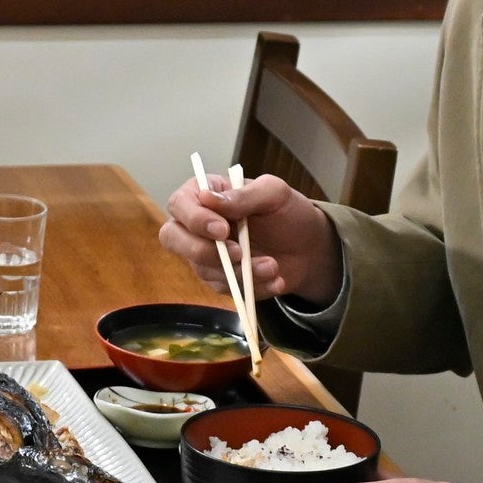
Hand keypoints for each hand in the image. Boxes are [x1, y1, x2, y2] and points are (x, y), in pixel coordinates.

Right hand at [160, 170, 338, 302]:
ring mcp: (205, 254)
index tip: (222, 229)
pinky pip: (225, 290)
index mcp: (205, 195)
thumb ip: (244, 194)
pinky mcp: (220, 280)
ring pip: (202, 269)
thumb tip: (208, 198)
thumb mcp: (274, 193)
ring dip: (239, 273)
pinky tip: (276, 279)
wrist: (309, 248)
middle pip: (173, 238)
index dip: (194, 219)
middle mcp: (197, 225)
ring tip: (273, 266)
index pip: (179, 204)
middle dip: (203, 251)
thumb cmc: (288, 212)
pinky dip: (252, 287)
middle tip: (237, 254)